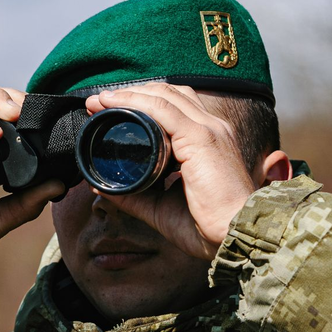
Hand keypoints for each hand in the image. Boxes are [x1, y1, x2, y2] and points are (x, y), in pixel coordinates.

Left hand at [83, 84, 275, 259]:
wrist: (234, 237)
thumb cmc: (207, 227)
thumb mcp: (160, 207)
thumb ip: (134, 195)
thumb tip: (103, 187)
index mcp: (207, 141)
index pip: (174, 107)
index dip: (142, 103)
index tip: (108, 110)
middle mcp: (211, 129)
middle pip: (168, 95)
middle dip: (131, 93)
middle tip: (98, 102)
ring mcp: (208, 130)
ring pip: (164, 96)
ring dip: (128, 94)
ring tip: (100, 100)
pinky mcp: (202, 138)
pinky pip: (163, 109)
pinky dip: (134, 102)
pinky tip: (112, 103)